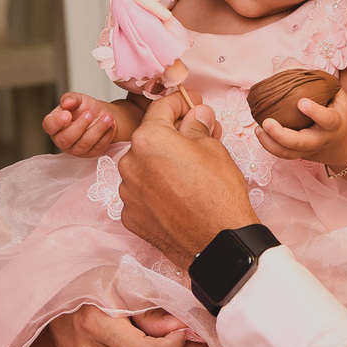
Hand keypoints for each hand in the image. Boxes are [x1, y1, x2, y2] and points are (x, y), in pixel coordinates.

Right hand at [43, 92, 118, 156]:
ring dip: (97, 130)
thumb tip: (66, 102)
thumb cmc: (86, 108)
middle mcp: (62, 139)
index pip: (49, 126)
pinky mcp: (90, 153)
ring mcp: (76, 149)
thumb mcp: (78, 99)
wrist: (102, 115)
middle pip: (66, 139)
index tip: (67, 114)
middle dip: (80, 126)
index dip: (57, 122)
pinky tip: (110, 125)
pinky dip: (106, 135)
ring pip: (84, 144)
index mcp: (54, 125)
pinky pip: (97, 148)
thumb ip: (71, 98)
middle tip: (90, 113)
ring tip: (107, 117)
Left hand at [118, 92, 255, 267]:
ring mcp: (128, 191)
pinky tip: (179, 195)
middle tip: (199, 138)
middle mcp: (130, 163)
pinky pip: (142, 192)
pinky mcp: (131, 216)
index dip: (180, 102)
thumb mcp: (214, 149)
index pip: (161, 109)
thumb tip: (196, 115)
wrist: (217, 243)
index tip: (192, 103)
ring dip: (162, 164)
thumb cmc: (218, 195)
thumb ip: (197, 127)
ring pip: (145, 167)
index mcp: (149, 139)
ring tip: (190, 173)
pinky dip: (157, 189)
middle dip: (173, 136)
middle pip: (151, 139)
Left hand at [257, 87, 346, 170]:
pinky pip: (283, 155)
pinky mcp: (301, 155)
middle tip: (266, 122)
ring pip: (289, 153)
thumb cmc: (342, 117)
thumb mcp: (340, 99)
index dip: (314, 112)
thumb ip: (324, 85)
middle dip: (281, 135)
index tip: (301, 102)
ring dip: (270, 144)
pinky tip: (260, 133)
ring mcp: (310, 150)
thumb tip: (300, 68)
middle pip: (301, 143)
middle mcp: (321, 139)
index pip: (326, 119)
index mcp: (334, 124)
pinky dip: (270, 146)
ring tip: (258, 129)